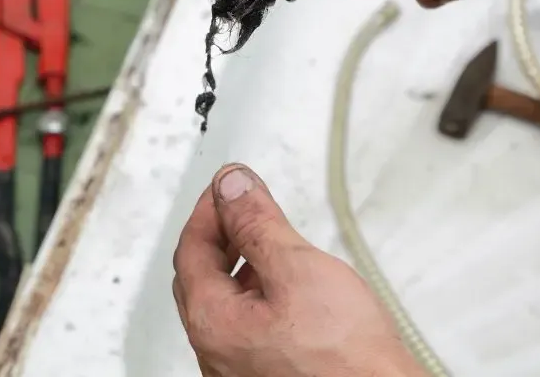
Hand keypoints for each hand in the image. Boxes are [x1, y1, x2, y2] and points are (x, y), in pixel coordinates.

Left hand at [173, 163, 424, 376]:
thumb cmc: (347, 358)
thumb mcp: (297, 269)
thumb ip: (257, 223)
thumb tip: (230, 187)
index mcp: (212, 323)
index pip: (192, 248)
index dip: (210, 207)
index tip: (230, 183)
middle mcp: (216, 353)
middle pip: (202, 275)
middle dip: (222, 232)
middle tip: (244, 205)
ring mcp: (239, 369)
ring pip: (226, 301)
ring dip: (240, 261)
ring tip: (268, 238)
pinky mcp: (266, 375)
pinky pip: (247, 324)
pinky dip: (257, 290)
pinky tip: (285, 284)